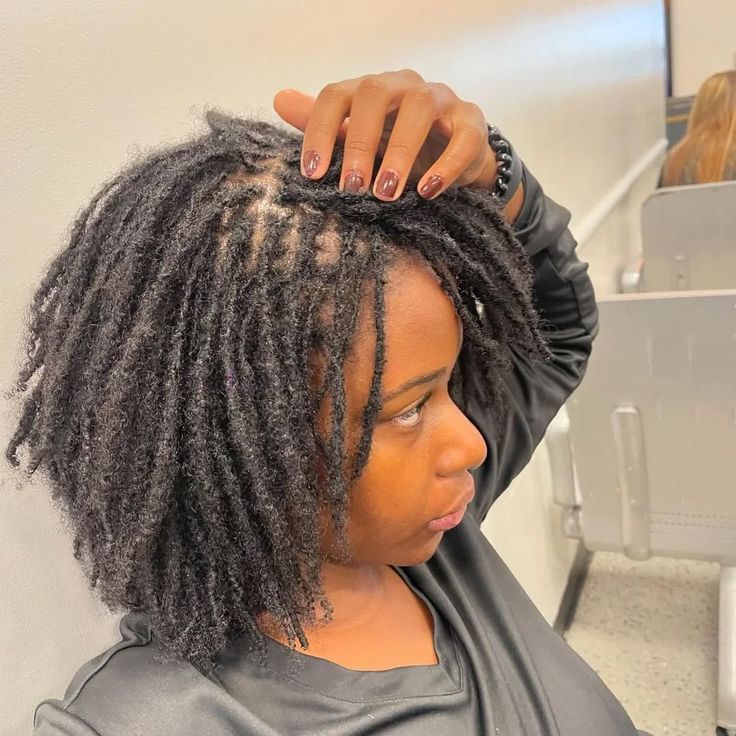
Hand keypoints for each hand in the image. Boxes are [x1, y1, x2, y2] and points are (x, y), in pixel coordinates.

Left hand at [272, 69, 497, 201]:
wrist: (454, 158)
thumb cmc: (399, 147)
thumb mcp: (359, 140)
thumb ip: (325, 124)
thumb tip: (280, 100)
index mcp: (370, 89)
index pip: (336, 95)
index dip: (320, 131)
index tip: (312, 174)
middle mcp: (404, 86)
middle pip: (375, 94)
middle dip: (359, 143)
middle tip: (350, 188)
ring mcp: (441, 100)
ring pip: (419, 110)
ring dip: (399, 152)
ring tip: (386, 194)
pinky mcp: (472, 123)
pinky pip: (462, 138)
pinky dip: (445, 166)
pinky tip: (426, 192)